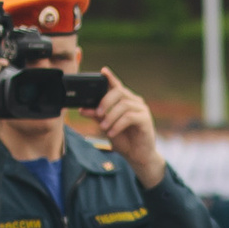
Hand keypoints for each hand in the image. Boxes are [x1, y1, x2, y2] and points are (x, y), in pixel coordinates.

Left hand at [93, 68, 165, 187]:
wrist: (137, 156)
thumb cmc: (124, 139)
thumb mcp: (106, 126)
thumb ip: (96, 116)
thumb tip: (82, 109)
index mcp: (125, 100)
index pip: (117, 86)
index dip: (111, 77)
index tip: (103, 71)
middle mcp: (135, 102)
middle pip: (119, 92)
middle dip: (106, 101)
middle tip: (97, 113)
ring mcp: (142, 110)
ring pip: (124, 105)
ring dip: (111, 116)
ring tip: (103, 127)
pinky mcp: (146, 120)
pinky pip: (130, 117)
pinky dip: (118, 124)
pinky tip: (111, 132)